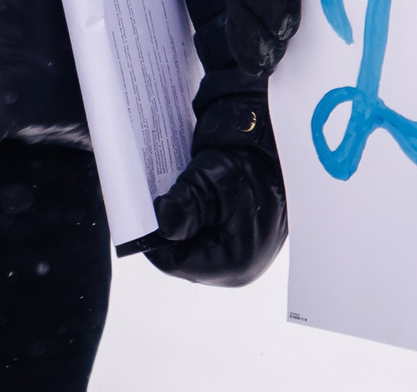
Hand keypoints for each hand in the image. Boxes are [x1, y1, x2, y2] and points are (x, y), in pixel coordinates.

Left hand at [147, 98, 286, 286]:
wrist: (273, 148)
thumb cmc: (247, 164)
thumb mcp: (209, 182)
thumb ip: (183, 208)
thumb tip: (160, 225)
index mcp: (236, 262)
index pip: (176, 265)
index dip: (155, 241)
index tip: (143, 216)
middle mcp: (241, 270)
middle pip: (185, 260)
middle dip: (170, 234)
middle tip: (162, 203)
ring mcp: (243, 260)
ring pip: (193, 252)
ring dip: (182, 228)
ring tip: (179, 200)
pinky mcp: (242, 248)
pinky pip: (207, 245)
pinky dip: (195, 226)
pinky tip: (194, 204)